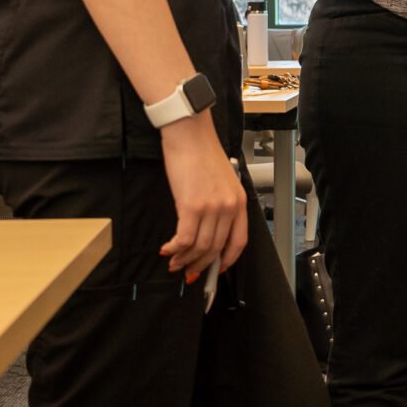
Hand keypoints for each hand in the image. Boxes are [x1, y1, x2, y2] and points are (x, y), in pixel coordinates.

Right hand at [158, 115, 249, 282]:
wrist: (189, 133)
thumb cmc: (201, 153)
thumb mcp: (221, 181)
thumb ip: (220, 205)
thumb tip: (207, 229)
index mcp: (239, 202)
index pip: (238, 242)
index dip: (226, 260)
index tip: (216, 270)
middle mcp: (228, 208)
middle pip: (215, 248)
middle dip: (200, 265)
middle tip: (188, 272)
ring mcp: (211, 208)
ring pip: (199, 247)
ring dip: (184, 259)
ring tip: (174, 263)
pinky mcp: (191, 206)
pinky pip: (184, 238)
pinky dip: (174, 248)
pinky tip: (167, 249)